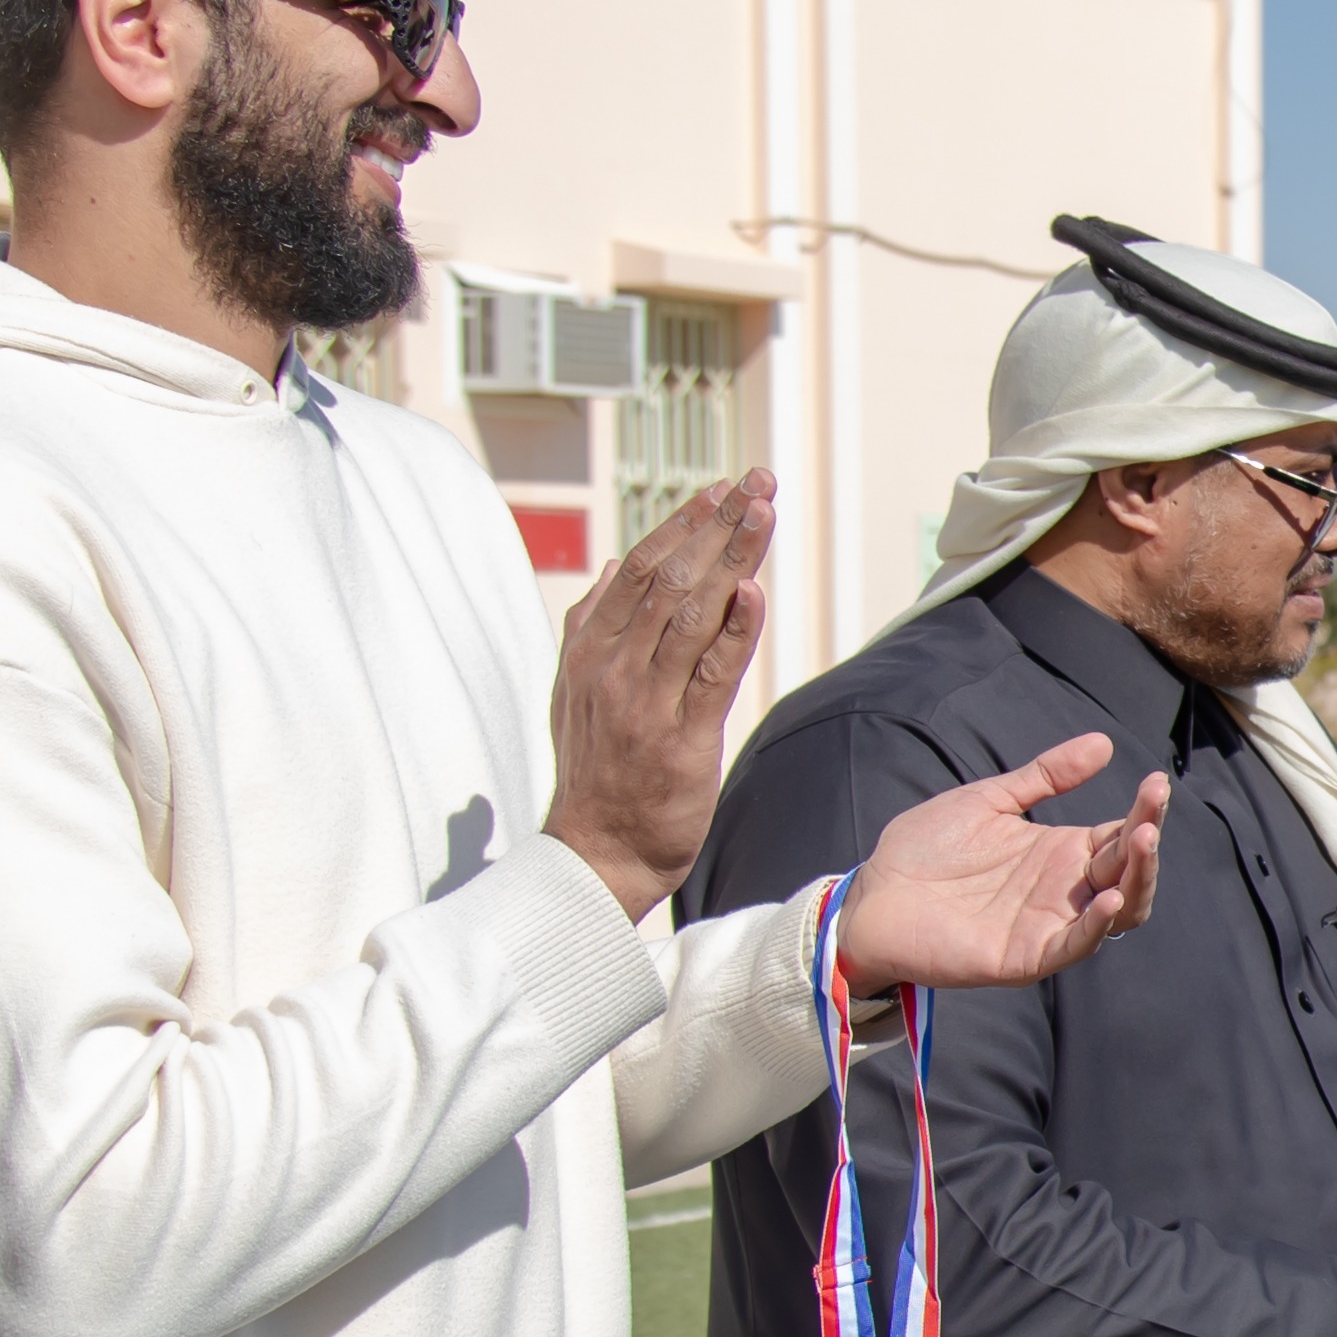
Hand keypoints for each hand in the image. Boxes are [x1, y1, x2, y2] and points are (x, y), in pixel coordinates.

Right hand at [542, 473, 776, 917]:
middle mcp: (613, 668)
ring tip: (761, 513)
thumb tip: (616, 567)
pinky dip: (734, 631)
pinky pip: (711, 675)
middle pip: (671, 578)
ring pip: (692, 614)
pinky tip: (753, 592)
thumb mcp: (575, 692)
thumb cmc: (596, 772)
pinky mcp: (680, 739)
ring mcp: (645, 702)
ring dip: (731, 558)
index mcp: (589, 651)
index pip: (640, 569)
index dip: (682, 525)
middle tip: (756, 481)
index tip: (719, 490)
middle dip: (716, 524)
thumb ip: (591, 627)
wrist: (594, 854)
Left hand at [833, 732, 1169, 992]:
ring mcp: (1049, 924)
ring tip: (1141, 841)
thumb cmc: (924, 849)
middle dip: (1148, 840)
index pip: (1122, 834)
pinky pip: (1075, 945)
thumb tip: (1103, 744)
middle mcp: (1064, 890)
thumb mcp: (989, 799)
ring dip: (1138, 879)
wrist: (873, 894)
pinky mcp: (1026, 956)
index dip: (1144, 811)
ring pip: (1118, 911)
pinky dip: (1097, 925)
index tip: (1156, 782)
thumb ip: (1044, 776)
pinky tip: (1108, 897)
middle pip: (1130, 872)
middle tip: (1151, 809)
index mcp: (1060, 852)